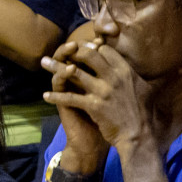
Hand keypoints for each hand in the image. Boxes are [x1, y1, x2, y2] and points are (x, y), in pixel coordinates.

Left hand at [43, 39, 153, 159]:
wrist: (137, 134)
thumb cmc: (137, 111)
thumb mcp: (138, 86)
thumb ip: (128, 72)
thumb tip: (123, 60)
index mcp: (126, 70)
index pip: (104, 49)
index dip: (90, 47)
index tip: (78, 48)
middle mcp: (115, 77)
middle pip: (88, 55)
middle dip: (71, 51)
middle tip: (59, 51)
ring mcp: (103, 91)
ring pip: (74, 73)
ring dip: (56, 67)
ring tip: (44, 62)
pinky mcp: (94, 106)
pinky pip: (69, 98)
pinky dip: (56, 96)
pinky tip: (45, 96)